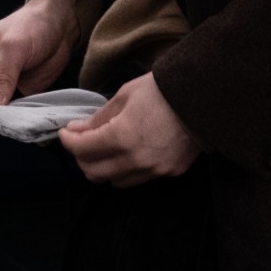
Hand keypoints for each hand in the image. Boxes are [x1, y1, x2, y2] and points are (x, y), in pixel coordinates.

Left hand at [58, 72, 200, 187]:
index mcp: (122, 136)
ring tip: (105, 148)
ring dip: (104, 166)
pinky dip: (127, 168)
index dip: (68, 141)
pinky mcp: (170, 173)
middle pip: (94, 173)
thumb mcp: (125, 95)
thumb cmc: (163, 90)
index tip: (66, 132)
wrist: (205, 97)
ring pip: (115, 181)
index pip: (82, 149)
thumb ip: (99, 117)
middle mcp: (136, 160)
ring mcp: (154, 170)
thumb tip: (78, 130)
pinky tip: (130, 152)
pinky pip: (139, 178)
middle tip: (82, 142)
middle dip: (82, 157)